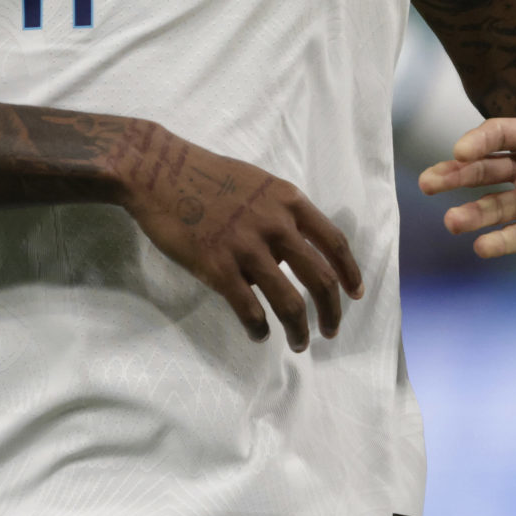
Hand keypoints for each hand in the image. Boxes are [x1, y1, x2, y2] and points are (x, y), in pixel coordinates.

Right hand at [116, 123, 362, 349]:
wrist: (160, 171)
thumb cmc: (209, 176)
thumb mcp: (260, 184)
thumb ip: (281, 214)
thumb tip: (292, 253)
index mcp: (290, 201)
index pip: (334, 243)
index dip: (350, 273)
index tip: (355, 294)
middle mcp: (276, 225)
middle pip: (320, 278)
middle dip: (332, 311)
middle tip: (331, 331)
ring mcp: (247, 247)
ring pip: (289, 301)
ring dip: (299, 330)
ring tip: (301, 344)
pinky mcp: (217, 267)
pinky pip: (249, 309)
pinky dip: (259, 328)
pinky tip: (260, 335)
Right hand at [418, 112, 515, 256]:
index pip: (504, 134)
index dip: (480, 141)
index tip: (461, 151)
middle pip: (487, 170)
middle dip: (456, 174)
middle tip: (428, 183)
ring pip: (495, 206)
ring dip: (472, 213)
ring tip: (451, 222)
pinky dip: (500, 242)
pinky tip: (482, 247)